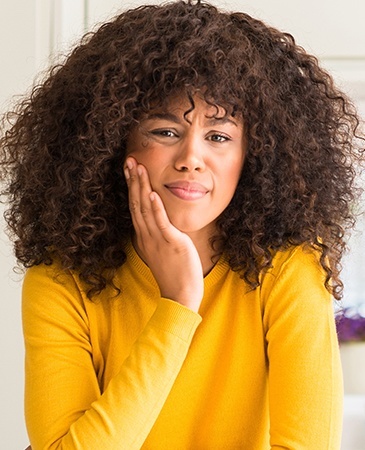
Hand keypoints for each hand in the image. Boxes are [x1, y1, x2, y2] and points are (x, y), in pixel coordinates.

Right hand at [124, 157, 203, 312]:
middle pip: (136, 204)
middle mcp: (147, 236)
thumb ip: (159, 235)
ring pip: (145, 209)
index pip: (135, 207)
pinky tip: (151, 193)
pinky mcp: (171, 243)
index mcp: (145, 237)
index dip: (132, 187)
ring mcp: (158, 239)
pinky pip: (161, 223)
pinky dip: (155, 207)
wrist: (180, 296)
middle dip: (132, 181)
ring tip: (138, 167)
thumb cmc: (174, 274)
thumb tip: (160, 222)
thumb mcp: (162, 251)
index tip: (129, 170)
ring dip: (141, 187)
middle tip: (129, 160)